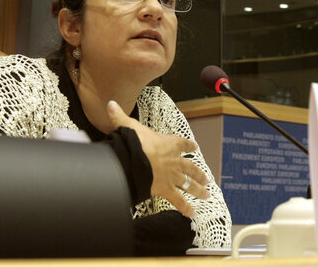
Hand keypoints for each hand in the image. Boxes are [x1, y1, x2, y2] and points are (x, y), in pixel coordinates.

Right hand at [105, 100, 209, 217]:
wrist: (135, 159)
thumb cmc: (135, 143)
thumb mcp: (129, 126)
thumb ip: (120, 117)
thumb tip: (111, 104)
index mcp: (169, 144)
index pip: (182, 143)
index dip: (188, 145)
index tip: (194, 146)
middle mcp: (175, 160)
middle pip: (191, 167)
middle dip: (199, 173)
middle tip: (206, 179)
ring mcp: (173, 176)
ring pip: (189, 184)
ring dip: (198, 189)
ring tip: (206, 194)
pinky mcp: (167, 190)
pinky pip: (179, 200)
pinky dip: (186, 208)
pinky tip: (192, 213)